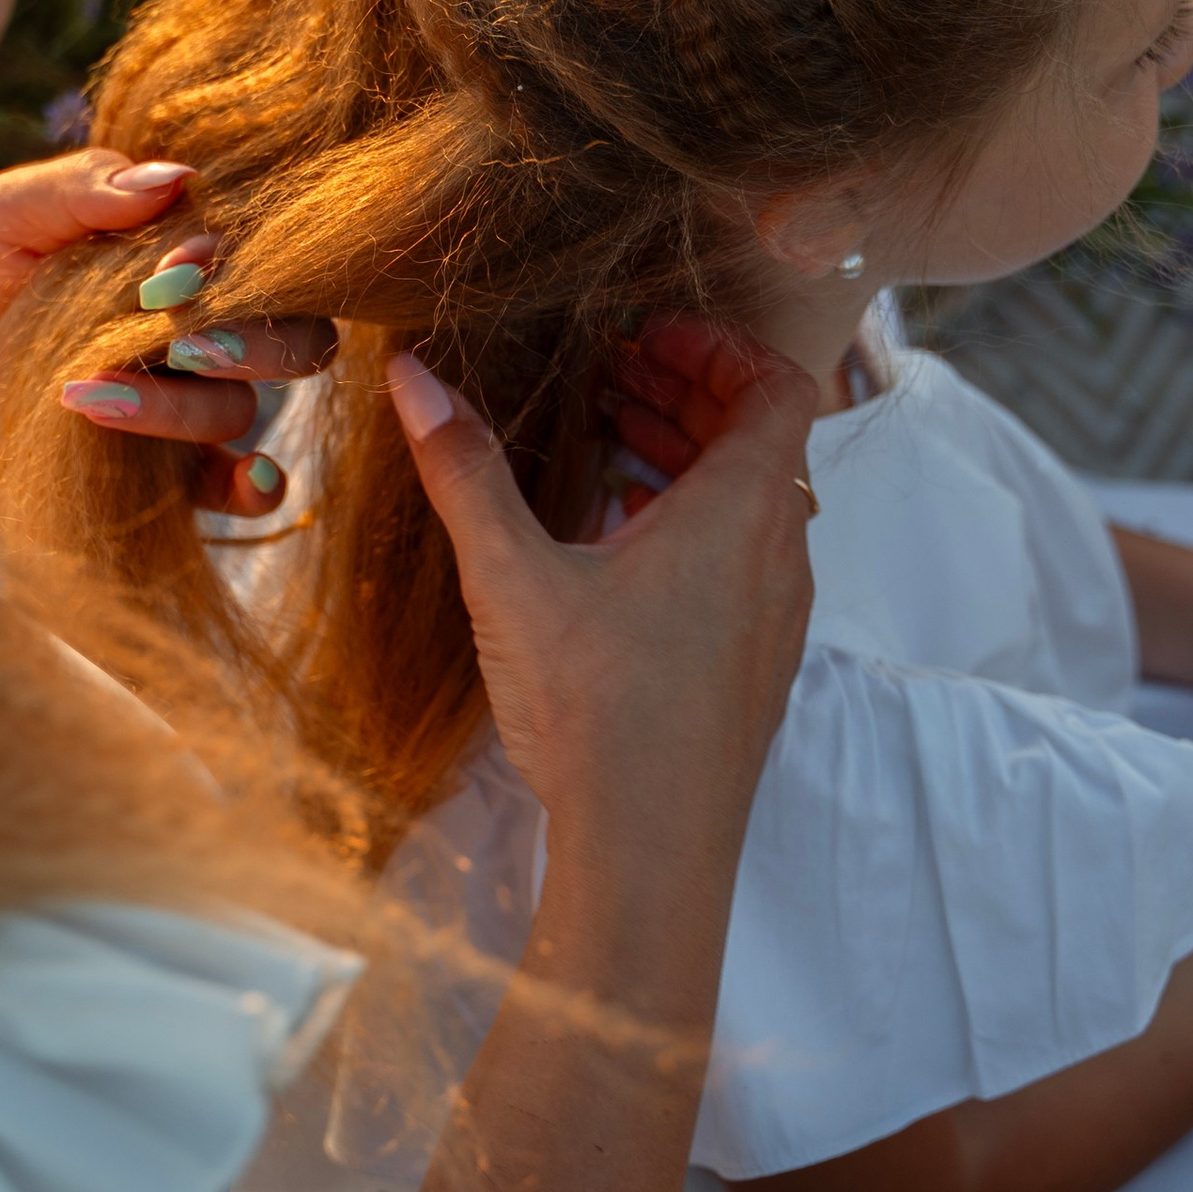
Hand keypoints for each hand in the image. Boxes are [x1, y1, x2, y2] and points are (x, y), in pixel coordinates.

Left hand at [0, 156, 334, 516]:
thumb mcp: (9, 212)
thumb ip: (84, 186)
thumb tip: (175, 178)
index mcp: (179, 253)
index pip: (258, 254)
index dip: (240, 262)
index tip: (180, 264)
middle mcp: (197, 326)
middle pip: (287, 337)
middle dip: (248, 339)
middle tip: (179, 337)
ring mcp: (180, 401)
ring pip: (236, 409)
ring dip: (179, 408)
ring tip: (84, 395)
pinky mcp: (154, 469)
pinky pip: (225, 485)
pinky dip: (252, 487)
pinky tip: (255, 479)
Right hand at [389, 319, 815, 1009]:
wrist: (651, 851)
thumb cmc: (597, 709)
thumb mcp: (514, 574)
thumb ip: (465, 468)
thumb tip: (413, 375)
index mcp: (743, 512)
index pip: (776, 387)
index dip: (718, 347)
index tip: (643, 340)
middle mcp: (779, 557)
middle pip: (763, 440)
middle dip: (689, 394)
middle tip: (614, 379)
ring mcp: (775, 619)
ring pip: (753, 505)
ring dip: (688, 462)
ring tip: (607, 452)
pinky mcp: (755, 670)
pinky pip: (743, 564)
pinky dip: (693, 526)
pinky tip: (614, 551)